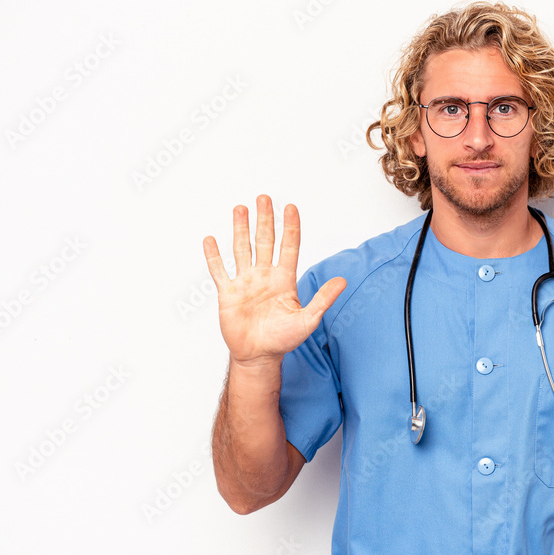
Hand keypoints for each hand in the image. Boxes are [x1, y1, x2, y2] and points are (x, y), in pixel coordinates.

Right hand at [202, 195, 345, 366]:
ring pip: (242, 249)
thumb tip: (343, 281)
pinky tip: (210, 239)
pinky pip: (220, 271)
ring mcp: (245, 283)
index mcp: (284, 279)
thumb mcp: (308, 320)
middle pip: (265, 241)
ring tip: (240, 208)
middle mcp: (265, 276)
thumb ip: (323, 299)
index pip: (288, 246)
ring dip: (240, 229)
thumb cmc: (283, 340)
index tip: (290, 207)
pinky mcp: (228, 293)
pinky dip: (214, 256)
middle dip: (265, 219)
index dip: (290, 227)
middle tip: (264, 198)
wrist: (258, 356)